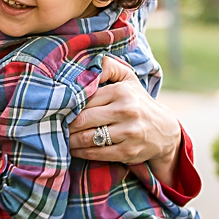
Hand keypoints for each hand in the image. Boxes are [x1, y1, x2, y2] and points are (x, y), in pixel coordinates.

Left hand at [69, 55, 182, 183]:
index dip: (68, 106)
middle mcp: (126, 110)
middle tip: (55, 126)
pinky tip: (74, 149)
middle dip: (66, 125)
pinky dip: (81, 153)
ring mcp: (128, 132)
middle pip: (83, 119)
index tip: (58, 109)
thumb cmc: (137, 101)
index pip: (85, 99)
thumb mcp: (127, 79)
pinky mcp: (128, 151)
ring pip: (87, 138)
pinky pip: (97, 153)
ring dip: (70, 141)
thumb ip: (108, 67)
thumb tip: (87, 65)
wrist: (164, 130)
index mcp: (122, 91)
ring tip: (62, 138)